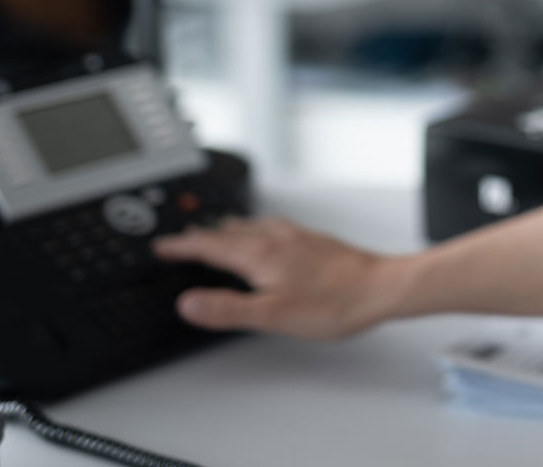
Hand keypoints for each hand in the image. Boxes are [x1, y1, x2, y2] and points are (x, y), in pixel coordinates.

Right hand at [151, 217, 404, 338]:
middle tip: (181, 240)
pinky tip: (267, 235)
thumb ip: (227, 309)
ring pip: (251, 226)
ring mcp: (297, 236)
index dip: (182, 247)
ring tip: (217, 232)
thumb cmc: (334, 303)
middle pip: (228, 232)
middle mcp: (276, 238)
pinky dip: (255, 229)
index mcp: (260, 254)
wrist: (380, 287)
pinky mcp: (314, 240)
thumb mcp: (272, 316)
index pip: (210, 246)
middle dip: (201, 236)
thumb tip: (189, 303)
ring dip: (228, 229)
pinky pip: (273, 227)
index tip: (162, 247)